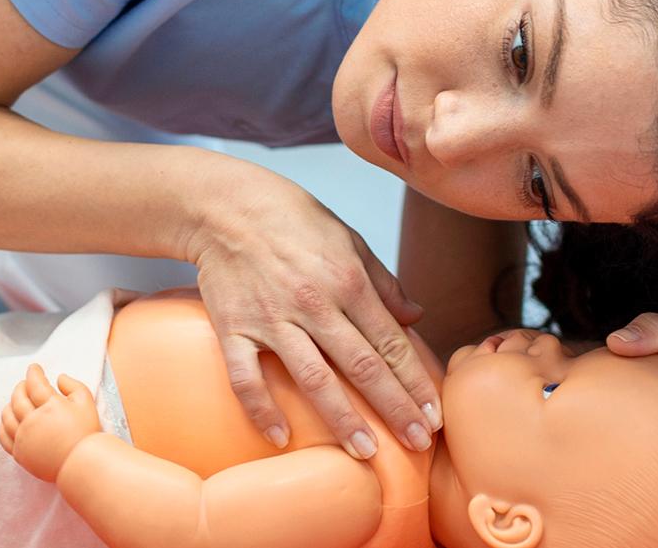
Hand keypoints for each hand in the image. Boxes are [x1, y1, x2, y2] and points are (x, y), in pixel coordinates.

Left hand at [0, 364, 101, 481]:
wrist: (82, 464)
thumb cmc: (87, 433)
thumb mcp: (86, 403)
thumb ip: (73, 385)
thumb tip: (58, 378)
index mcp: (50, 406)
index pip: (35, 383)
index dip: (33, 372)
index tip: (34, 368)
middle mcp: (33, 421)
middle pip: (18, 397)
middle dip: (21, 386)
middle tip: (26, 384)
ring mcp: (24, 438)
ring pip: (7, 416)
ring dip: (10, 404)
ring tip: (17, 401)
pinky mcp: (20, 453)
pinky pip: (4, 436)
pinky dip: (4, 425)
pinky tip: (10, 421)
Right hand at [187, 183, 439, 458]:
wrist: (223, 206)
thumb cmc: (291, 220)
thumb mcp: (348, 240)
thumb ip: (383, 282)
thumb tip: (416, 317)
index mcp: (348, 281)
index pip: (390, 342)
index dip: (415, 381)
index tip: (434, 414)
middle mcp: (314, 304)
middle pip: (362, 366)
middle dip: (394, 408)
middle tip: (419, 442)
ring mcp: (272, 319)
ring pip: (313, 378)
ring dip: (342, 418)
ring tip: (365, 452)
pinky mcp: (233, 329)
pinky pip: (247, 378)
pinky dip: (262, 409)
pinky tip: (280, 438)